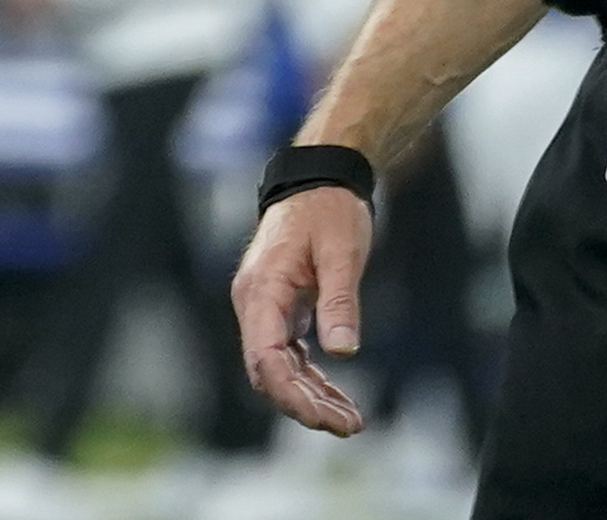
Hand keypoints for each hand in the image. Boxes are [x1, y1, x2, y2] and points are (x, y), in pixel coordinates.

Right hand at [230, 185, 370, 435]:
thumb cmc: (328, 211)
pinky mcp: (280, 310)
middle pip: (267, 371)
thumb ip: (340, 301)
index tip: (326, 419)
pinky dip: (312, 380)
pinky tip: (339, 398)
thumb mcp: (342, 253)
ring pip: (278, 369)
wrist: (318, 181)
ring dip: (310, 397)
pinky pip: (289, 356)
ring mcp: (264, 308)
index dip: (292, 394)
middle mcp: (254, 303)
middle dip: (304, 404)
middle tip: (350, 427)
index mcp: (261, 290)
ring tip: (352, 421)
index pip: (265, 357)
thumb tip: (343, 352)